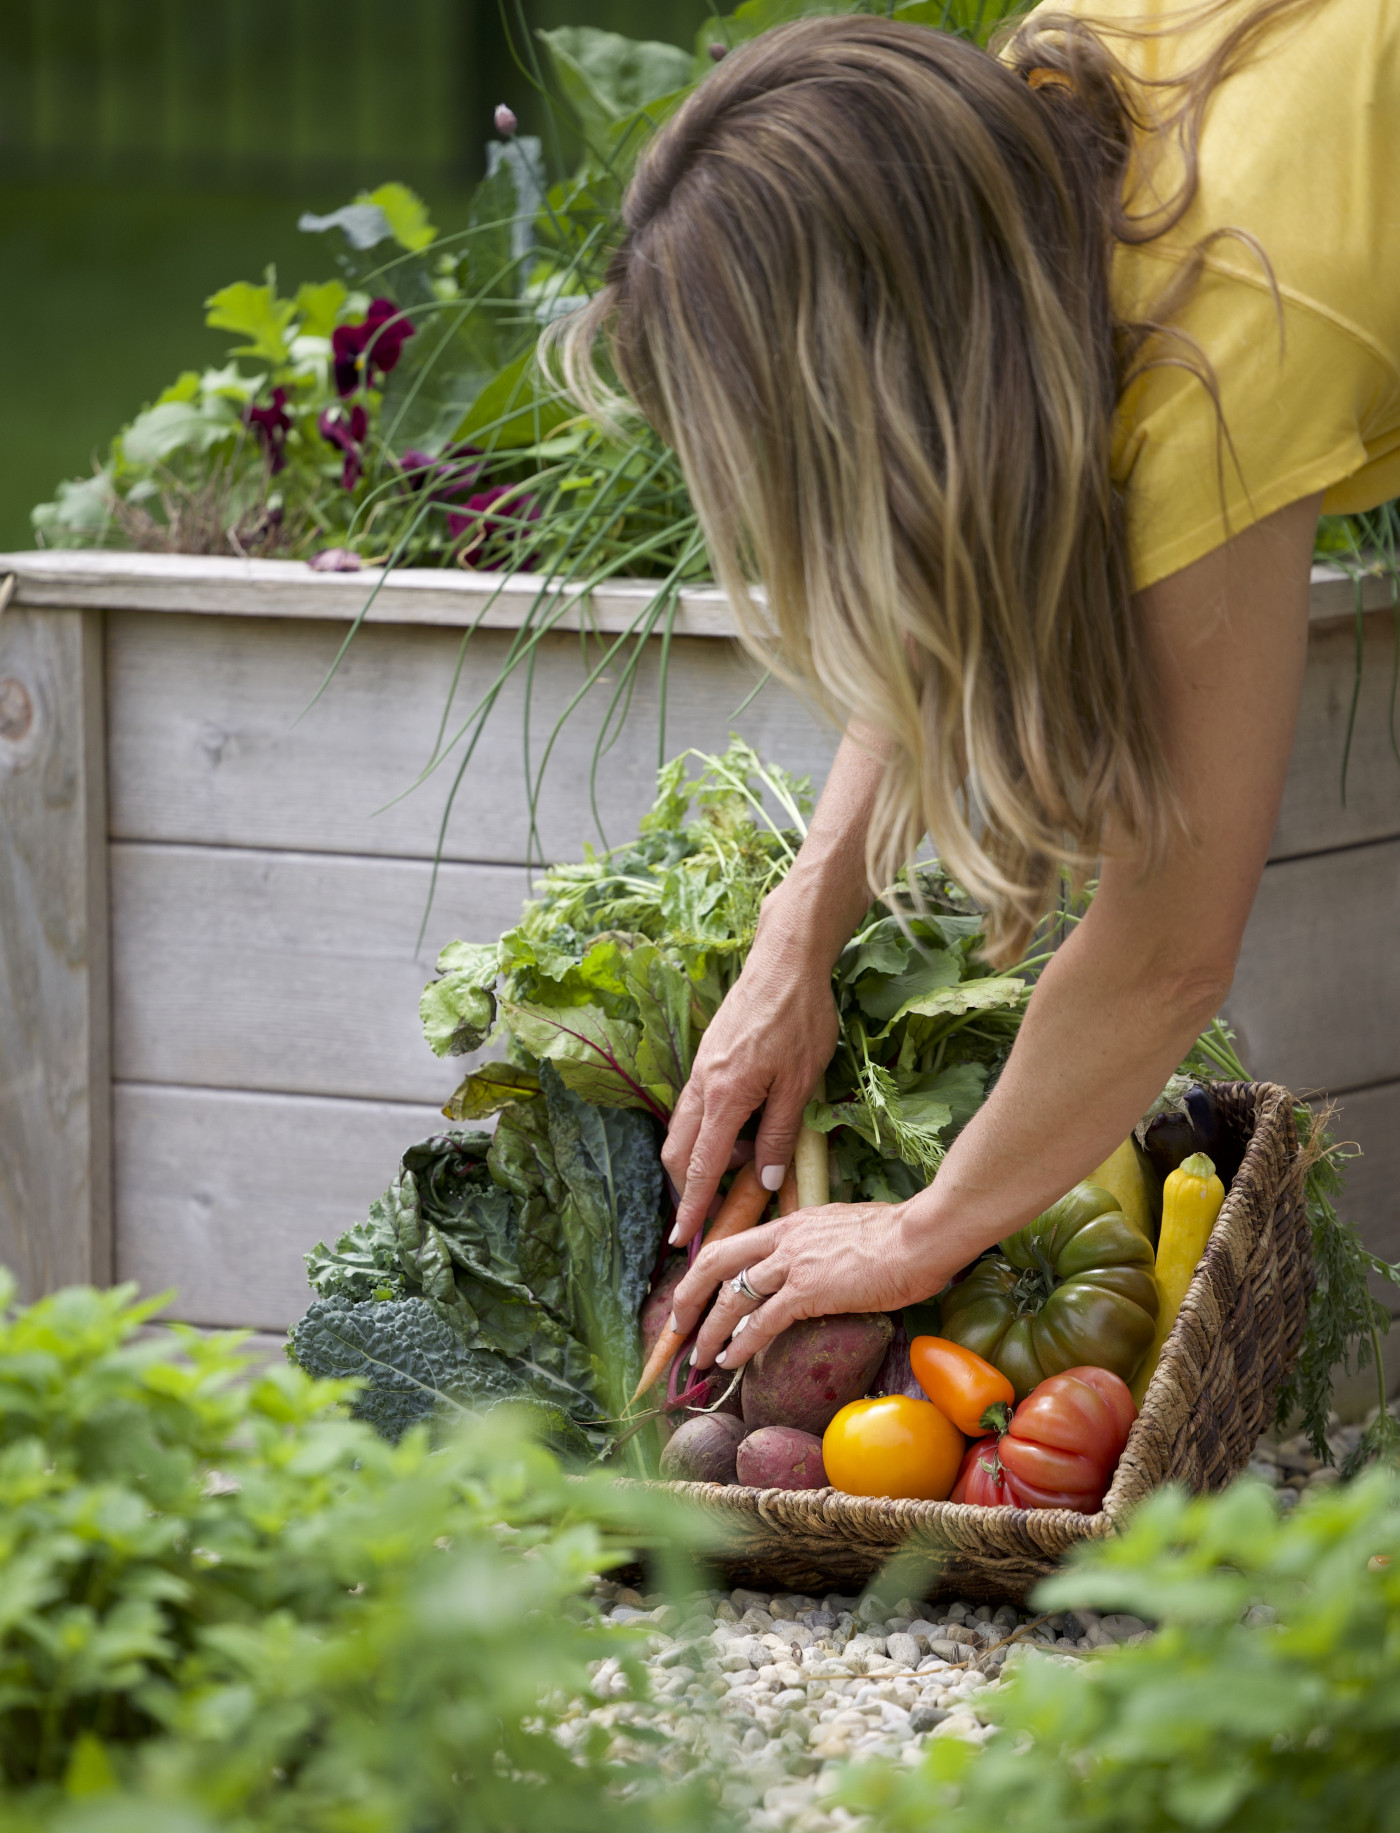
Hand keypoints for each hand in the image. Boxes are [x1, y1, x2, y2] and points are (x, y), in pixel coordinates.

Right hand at [662, 913, 839, 1243]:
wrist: (785, 959)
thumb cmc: (800, 1017)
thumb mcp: (800, 1083)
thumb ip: (778, 1133)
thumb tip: (766, 1178)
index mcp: (723, 1096)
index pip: (700, 1166)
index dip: (692, 1206)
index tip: (683, 1238)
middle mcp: (701, 1084)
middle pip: (677, 1151)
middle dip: (688, 1187)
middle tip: (716, 1208)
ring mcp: (700, 1068)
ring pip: (684, 1128)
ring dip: (704, 1155)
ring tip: (748, 1161)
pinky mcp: (707, 1056)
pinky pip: (696, 1105)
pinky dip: (710, 1128)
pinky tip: (745, 1126)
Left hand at [669, 1197, 963, 1372]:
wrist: (922, 1236)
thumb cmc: (902, 1236)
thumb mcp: (850, 1230)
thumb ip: (827, 1244)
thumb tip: (828, 1262)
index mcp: (794, 1223)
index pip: (739, 1244)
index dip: (712, 1269)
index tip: (699, 1290)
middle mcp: (784, 1238)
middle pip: (716, 1261)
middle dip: (689, 1294)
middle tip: (678, 1324)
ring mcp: (793, 1264)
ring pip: (732, 1297)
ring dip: (710, 1331)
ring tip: (699, 1356)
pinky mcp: (808, 1292)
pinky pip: (761, 1323)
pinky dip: (740, 1345)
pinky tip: (730, 1362)